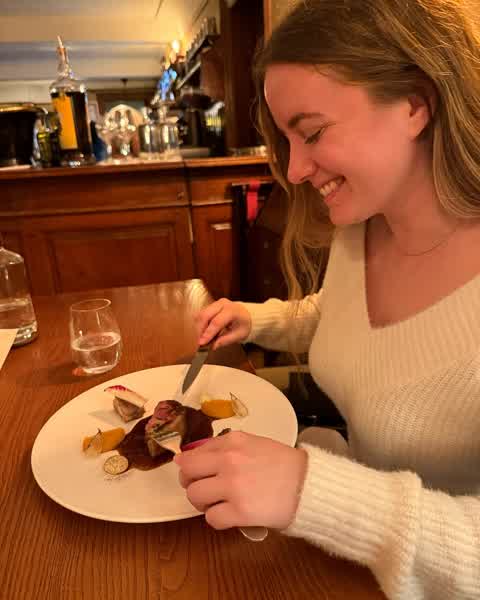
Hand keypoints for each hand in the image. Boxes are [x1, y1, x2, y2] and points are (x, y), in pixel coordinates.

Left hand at [174, 431, 307, 529]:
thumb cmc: (284, 464)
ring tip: (218, 503)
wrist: (309, 485)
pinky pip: (211, 518)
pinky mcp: (239, 512)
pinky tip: (230, 515)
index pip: (193, 453)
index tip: (194, 473)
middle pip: (187, 474)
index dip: (189, 466)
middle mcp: (229, 460)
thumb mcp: (254, 444)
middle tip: (204, 490)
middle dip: (191, 483)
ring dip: (203, 503)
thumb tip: (190, 457)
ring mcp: (232, 486)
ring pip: (195, 496)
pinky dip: (218, 519)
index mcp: (232, 441)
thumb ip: (226, 448)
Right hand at [195, 298, 251, 348]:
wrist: (245, 314)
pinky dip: (199, 325)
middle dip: (200, 330)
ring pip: (201, 314)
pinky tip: (202, 334)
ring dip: (198, 328)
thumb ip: (226, 340)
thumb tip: (213, 346)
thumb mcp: (239, 335)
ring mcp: (214, 304)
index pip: (216, 322)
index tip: (201, 343)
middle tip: (198, 342)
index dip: (208, 333)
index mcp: (232, 310)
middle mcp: (222, 304)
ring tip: (200, 339)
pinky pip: (201, 315)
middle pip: (205, 315)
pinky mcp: (210, 306)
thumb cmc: (243, 324)